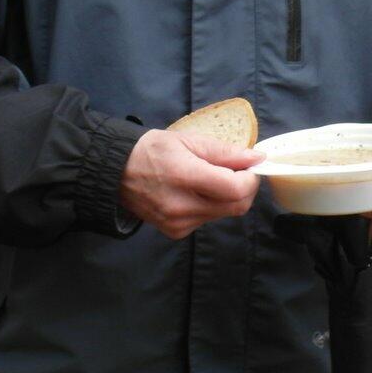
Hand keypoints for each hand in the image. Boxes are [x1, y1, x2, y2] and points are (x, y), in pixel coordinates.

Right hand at [120, 130, 262, 239]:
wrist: (115, 173)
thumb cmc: (152, 150)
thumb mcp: (189, 140)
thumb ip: (225, 152)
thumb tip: (257, 158)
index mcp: (185, 177)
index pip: (236, 190)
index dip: (251, 178)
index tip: (250, 166)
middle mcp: (182, 207)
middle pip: (236, 206)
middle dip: (245, 189)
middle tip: (237, 171)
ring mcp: (179, 223)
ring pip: (224, 213)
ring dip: (228, 197)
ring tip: (210, 179)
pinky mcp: (176, 232)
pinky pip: (208, 219)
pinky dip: (212, 205)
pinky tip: (196, 192)